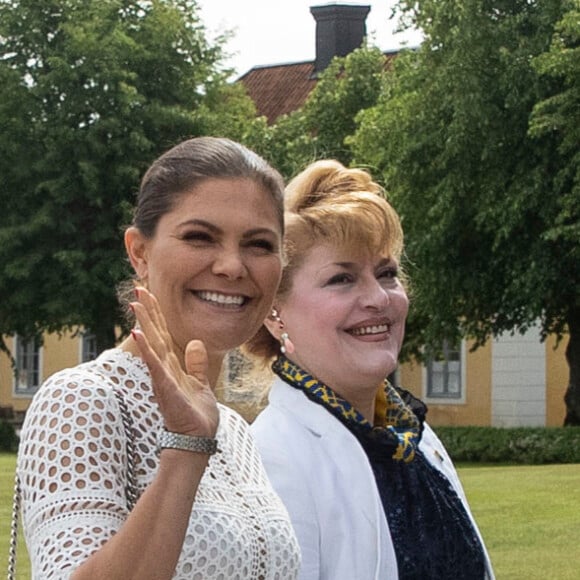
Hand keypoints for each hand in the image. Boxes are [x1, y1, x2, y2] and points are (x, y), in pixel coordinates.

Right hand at [130, 287, 218, 438]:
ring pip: (152, 345)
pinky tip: (139, 333)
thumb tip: (194, 342)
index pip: (163, 334)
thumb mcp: (200, 382)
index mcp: (172, 366)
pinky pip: (155, 365)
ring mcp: (163, 378)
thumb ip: (196, 363)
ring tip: (135, 303)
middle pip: (155, 334)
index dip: (157, 314)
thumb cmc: (196, 415)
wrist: (197, 439)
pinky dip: (147, 349)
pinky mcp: (166, 388)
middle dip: (148, 311)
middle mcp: (164, 369)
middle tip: (138, 288)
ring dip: (144, 323)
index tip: (150, 293)